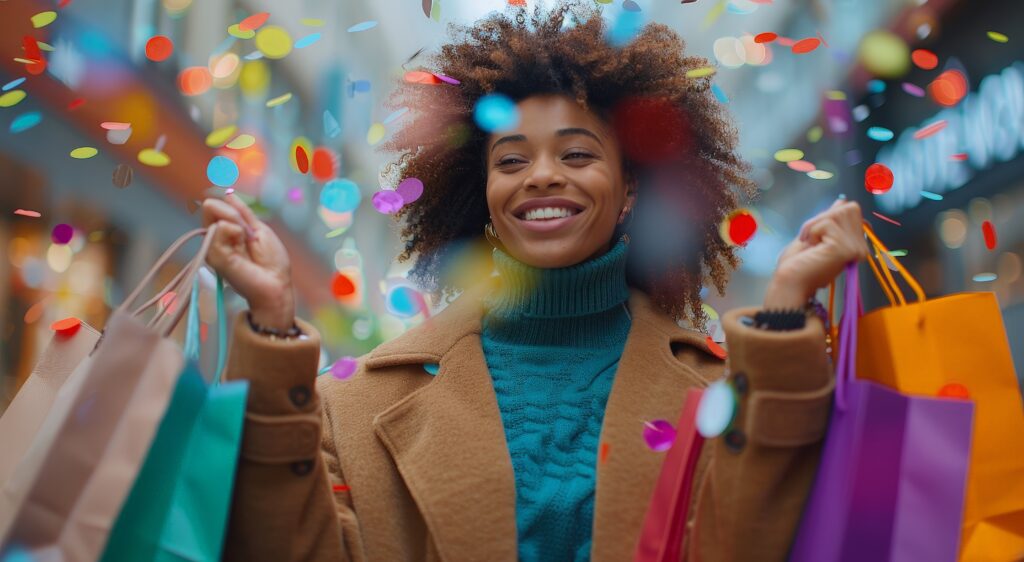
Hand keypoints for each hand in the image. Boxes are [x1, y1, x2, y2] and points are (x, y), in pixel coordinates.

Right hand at [201, 195, 294, 330]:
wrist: (276, 284)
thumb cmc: (271, 262)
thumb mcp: (258, 229)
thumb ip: (242, 213)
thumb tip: (228, 194)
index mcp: (226, 234)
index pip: (216, 209)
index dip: (231, 208)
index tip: (247, 223)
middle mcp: (215, 240)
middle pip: (211, 209)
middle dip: (232, 212)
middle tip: (247, 231)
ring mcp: (212, 248)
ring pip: (214, 215)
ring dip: (235, 221)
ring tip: (246, 240)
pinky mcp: (213, 255)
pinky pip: (218, 228)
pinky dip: (234, 230)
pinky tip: (241, 243)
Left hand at [764, 199, 869, 308]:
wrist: (789, 282)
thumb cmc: (797, 263)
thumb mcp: (815, 235)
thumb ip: (830, 219)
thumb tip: (842, 201)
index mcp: (855, 245)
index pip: (851, 211)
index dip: (828, 216)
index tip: (815, 237)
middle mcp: (860, 248)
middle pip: (847, 208)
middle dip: (821, 219)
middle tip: (810, 240)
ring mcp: (855, 249)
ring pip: (837, 212)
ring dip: (815, 225)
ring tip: (810, 244)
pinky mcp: (845, 249)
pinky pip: (827, 223)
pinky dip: (813, 232)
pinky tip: (812, 248)